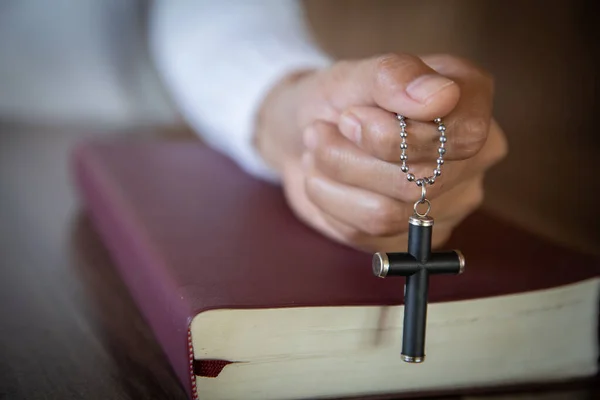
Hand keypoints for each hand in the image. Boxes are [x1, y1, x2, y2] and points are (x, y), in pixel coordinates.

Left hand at [254, 53, 506, 252]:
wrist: (303, 132)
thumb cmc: (338, 98)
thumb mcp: (354, 74)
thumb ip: (395, 75)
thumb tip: (441, 96)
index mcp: (471, 102)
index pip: (464, 136)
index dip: (398, 135)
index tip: (350, 116)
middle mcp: (473, 158)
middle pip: (421, 181)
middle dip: (351, 156)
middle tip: (319, 131)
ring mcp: (448, 204)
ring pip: (389, 214)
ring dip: (336, 180)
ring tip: (317, 151)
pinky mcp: (413, 238)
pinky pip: (366, 235)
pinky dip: (330, 203)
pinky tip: (324, 180)